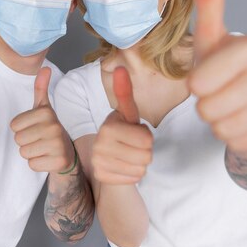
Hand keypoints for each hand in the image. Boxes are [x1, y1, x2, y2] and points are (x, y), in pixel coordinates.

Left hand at [10, 67, 74, 172]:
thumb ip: (41, 88)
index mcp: (46, 113)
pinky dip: (37, 163)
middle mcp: (53, 127)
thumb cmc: (50, 128)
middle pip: (18, 139)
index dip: (21, 128)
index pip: (14, 125)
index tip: (35, 127)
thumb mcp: (44, 108)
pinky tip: (47, 157)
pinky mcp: (59, 162)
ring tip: (43, 148)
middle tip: (39, 139)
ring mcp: (57, 145)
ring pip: (24, 152)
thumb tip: (45, 67)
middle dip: (25, 141)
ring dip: (30, 152)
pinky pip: (32, 164)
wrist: (67, 151)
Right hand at [92, 67, 152, 184]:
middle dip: (144, 151)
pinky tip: (123, 167)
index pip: (147, 139)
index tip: (133, 133)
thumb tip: (120, 67)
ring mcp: (99, 163)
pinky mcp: (102, 177)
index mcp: (108, 127)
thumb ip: (125, 92)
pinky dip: (133, 175)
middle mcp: (100, 145)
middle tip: (131, 146)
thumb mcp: (127, 114)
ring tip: (128, 155)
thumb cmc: (122, 132)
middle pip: (146, 155)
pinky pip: (134, 179)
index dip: (146, 137)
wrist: (108, 156)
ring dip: (139, 164)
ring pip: (141, 169)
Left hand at [188, 0, 246, 151]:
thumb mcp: (209, 39)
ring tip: (227, 109)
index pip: (205, 78)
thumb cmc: (223, 71)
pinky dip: (234, 137)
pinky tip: (242, 123)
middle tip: (215, 97)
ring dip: (217, 123)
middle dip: (205, 107)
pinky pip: (242, 141)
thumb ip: (208, 2)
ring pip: (226, 125)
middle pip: (212, 105)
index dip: (197, 85)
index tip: (198, 84)